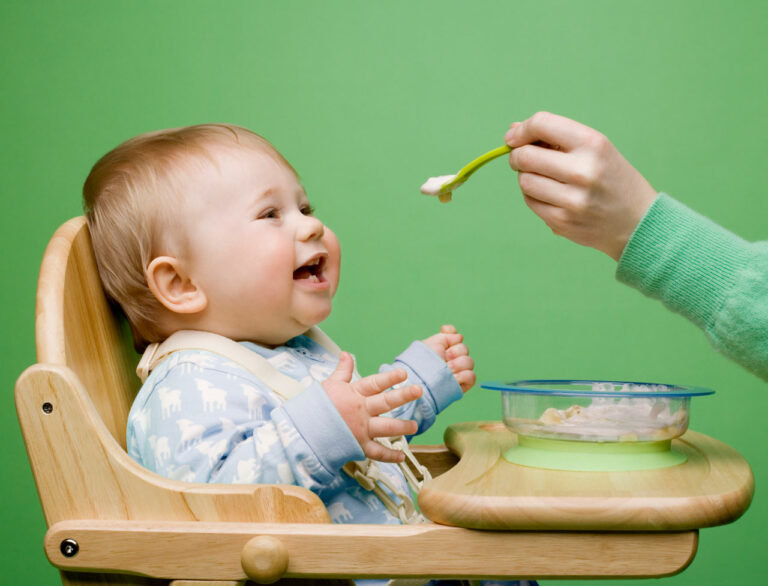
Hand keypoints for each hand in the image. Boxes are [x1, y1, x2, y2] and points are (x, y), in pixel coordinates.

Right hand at [323, 352, 421, 462]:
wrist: (302, 431)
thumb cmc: (315, 406)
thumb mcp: (329, 385)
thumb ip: (342, 371)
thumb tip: (346, 353)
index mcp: (354, 394)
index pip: (375, 383)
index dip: (389, 378)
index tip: (404, 373)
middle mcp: (360, 411)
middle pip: (385, 402)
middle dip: (403, 396)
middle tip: (419, 390)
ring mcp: (360, 429)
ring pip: (386, 427)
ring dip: (402, 427)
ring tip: (415, 426)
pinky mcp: (358, 446)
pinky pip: (377, 452)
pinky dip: (390, 456)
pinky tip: (401, 456)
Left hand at [422, 324, 475, 392]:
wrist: (419, 380)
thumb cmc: (421, 362)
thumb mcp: (431, 344)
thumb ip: (446, 335)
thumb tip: (460, 337)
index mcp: (444, 349)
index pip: (456, 338)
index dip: (453, 336)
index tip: (444, 335)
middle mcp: (452, 359)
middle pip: (464, 349)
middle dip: (454, 352)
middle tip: (444, 358)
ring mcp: (458, 372)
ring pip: (469, 362)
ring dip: (458, 364)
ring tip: (447, 369)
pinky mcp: (462, 384)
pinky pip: (471, 376)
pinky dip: (463, 375)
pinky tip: (453, 377)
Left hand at [505, 112, 657, 260]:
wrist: (638, 221)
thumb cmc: (611, 178)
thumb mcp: (595, 149)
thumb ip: (555, 138)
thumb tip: (512, 131)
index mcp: (593, 144)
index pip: (542, 124)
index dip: (521, 130)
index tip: (513, 137)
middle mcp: (583, 170)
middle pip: (525, 156)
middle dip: (518, 155)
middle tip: (522, 159)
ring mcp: (572, 199)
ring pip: (524, 181)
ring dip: (526, 177)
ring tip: (544, 178)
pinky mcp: (562, 221)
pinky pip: (530, 201)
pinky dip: (533, 196)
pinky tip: (551, 195)